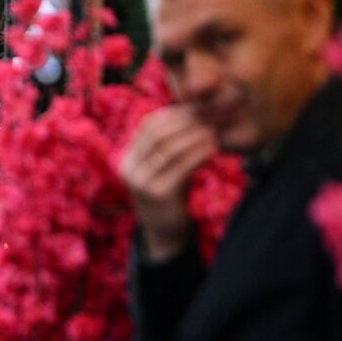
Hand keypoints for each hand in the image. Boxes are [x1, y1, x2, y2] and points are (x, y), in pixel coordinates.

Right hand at [118, 106, 216, 261]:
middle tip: (210, 116)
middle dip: (185, 122)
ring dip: (195, 136)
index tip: (198, 109)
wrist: (165, 231)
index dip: (173, 114)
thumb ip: (168, 142)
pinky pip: (181, 166)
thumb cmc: (169, 192)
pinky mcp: (157, 193)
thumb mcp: (163, 165)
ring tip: (214, 131)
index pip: (148, 125)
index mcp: (127, 157)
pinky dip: (199, 154)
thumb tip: (191, 109)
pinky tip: (213, 149)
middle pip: (157, 133)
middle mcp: (128, 168)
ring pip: (170, 148)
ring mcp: (140, 182)